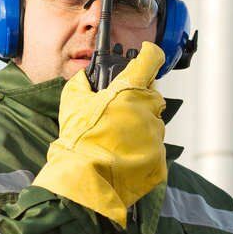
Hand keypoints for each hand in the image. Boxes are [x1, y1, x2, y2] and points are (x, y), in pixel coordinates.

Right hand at [32, 41, 166, 225]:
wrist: (84, 179)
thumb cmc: (78, 139)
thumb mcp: (73, 101)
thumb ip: (84, 83)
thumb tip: (87, 77)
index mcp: (130, 90)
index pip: (150, 61)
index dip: (149, 55)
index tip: (146, 55)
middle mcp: (148, 110)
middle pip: (153, 96)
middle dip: (140, 99)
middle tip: (119, 109)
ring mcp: (156, 136)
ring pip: (153, 124)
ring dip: (139, 126)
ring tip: (116, 138)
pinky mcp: (159, 159)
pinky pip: (153, 148)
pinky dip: (141, 149)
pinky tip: (122, 155)